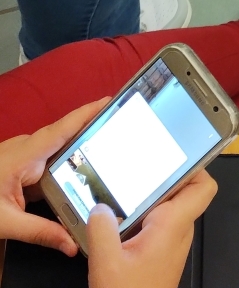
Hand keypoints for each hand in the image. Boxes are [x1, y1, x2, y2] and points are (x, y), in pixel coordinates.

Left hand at [0, 98, 108, 255]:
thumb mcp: (6, 222)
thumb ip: (40, 232)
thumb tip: (72, 245)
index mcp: (26, 154)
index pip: (62, 128)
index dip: (87, 113)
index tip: (109, 100)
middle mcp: (27, 148)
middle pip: (65, 134)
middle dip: (91, 128)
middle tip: (120, 127)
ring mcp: (23, 154)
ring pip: (58, 148)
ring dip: (80, 146)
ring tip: (108, 149)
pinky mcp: (21, 164)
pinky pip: (49, 160)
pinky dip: (66, 163)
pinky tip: (80, 173)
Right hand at [87, 170, 216, 287]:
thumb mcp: (107, 263)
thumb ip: (101, 230)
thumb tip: (99, 204)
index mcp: (174, 224)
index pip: (204, 186)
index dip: (195, 165)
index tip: (170, 152)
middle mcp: (179, 229)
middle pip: (183, 189)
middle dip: (164, 172)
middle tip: (138, 158)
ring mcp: (171, 241)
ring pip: (170, 204)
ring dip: (151, 191)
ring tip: (124, 176)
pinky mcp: (159, 251)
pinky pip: (158, 220)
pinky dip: (143, 210)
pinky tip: (118, 208)